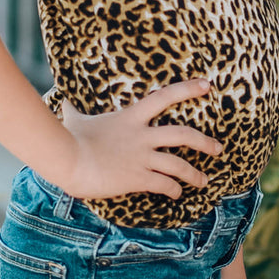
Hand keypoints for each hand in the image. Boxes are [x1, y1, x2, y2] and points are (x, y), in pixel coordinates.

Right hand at [59, 78, 222, 199]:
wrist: (67, 159)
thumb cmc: (68, 137)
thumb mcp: (74, 117)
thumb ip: (73, 108)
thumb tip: (60, 97)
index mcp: (131, 116)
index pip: (165, 96)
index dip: (188, 89)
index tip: (207, 85)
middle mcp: (142, 135)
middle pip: (183, 135)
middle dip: (204, 142)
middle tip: (218, 148)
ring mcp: (141, 157)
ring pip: (179, 165)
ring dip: (195, 174)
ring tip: (204, 181)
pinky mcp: (137, 178)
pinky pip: (164, 185)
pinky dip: (174, 189)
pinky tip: (177, 194)